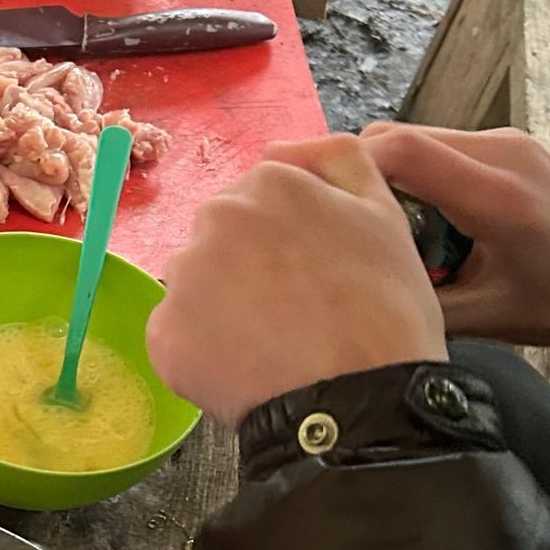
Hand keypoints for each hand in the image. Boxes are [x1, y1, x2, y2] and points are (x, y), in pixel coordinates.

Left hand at [147, 137, 446, 428]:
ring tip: (271, 344)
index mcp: (269, 183)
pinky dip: (203, 354)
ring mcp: (184, 276)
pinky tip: (246, 369)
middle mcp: (216, 217)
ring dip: (221, 310)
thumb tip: (285, 146)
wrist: (360, 402)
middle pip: (221, 240)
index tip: (309, 276)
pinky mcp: (163, 333)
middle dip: (247, 270)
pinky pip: (177, 337)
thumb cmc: (382, 316)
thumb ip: (336, 160)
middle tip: (293, 313)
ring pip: (196, 286)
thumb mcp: (386, 213)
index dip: (285, 244)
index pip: (259, 205)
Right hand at [352, 124, 549, 344]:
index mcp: (496, 196)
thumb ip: (416, 305)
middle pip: (397, 138)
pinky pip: (438, 148)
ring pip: (413, 139)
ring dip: (384, 177)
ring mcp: (506, 143)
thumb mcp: (486, 317)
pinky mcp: (506, 146)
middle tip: (331, 222)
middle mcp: (501, 153)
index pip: (400, 151)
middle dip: (355, 176)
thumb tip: (346, 301)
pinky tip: (413, 222)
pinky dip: (412, 178)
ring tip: (376, 229)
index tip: (304, 194)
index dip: (342, 167)